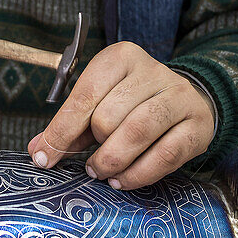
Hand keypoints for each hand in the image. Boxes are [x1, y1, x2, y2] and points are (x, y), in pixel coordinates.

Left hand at [27, 42, 214, 188]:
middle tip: (91, 162)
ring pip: (137, 132)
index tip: (44, 158)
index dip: (60, 131)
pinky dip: (138, 174)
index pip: (84, 95)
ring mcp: (179, 95)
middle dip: (94, 146)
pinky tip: (123, 180)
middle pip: (109, 116)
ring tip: (102, 173)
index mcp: (121, 57)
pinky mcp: (197, 124)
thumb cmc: (132, 102)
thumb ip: (71, 124)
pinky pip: (165, 155)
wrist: (187, 100)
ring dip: (112, 161)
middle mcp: (152, 70)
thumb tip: (40, 151)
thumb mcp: (100, 102)